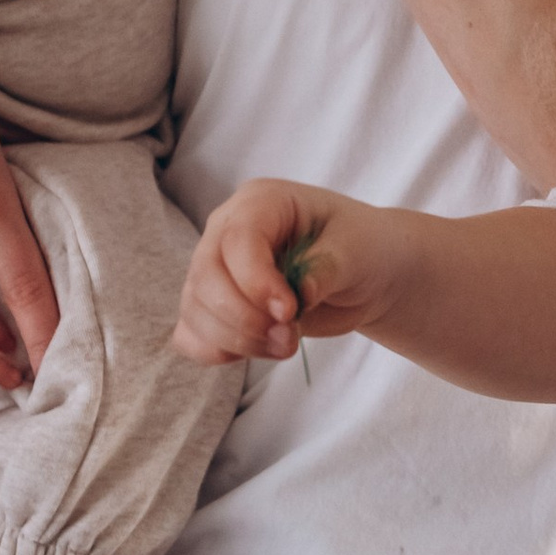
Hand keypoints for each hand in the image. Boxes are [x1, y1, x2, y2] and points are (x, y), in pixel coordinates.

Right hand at [175, 180, 400, 366]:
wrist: (363, 277)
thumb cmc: (360, 249)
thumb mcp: (357, 250)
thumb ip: (327, 267)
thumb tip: (302, 292)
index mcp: (261, 203)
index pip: (237, 239)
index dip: (256, 282)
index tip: (289, 312)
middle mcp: (226, 232)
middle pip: (205, 277)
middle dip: (245, 319)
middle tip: (290, 338)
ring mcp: (214, 270)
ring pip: (195, 311)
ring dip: (238, 340)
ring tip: (286, 345)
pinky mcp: (213, 307)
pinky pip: (192, 335)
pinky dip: (218, 351)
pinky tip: (257, 349)